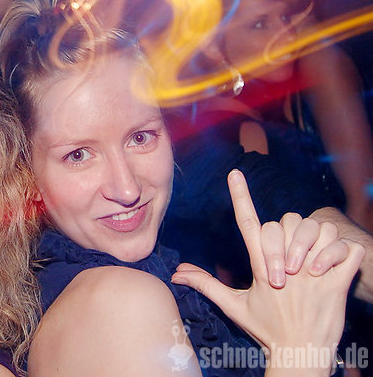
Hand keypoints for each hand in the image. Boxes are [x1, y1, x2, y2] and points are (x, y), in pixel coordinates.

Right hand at [171, 170, 363, 373]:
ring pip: (322, 231)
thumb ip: (206, 284)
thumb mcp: (233, 306)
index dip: (239, 196)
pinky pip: (351, 252)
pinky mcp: (338, 285)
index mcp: (260, 267)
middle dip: (289, 234)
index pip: (247, 224)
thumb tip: (177, 273)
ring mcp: (314, 275)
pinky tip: (339, 264)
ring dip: (320, 240)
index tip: (235, 174)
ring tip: (314, 261)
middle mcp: (287, 267)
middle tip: (291, 263)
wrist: (300, 354)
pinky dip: (348, 252)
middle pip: (286, 223)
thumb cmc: (267, 330)